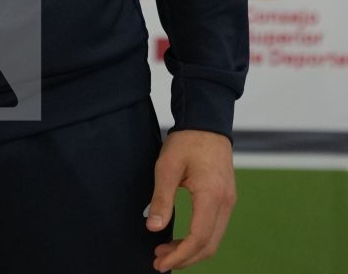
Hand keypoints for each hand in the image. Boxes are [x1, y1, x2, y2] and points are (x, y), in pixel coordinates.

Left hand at [146, 129, 235, 270]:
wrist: (207, 122)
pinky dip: (199, 239)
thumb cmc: (186, 141)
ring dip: (191, 250)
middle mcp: (225, 203)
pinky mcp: (226, 199)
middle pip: (208, 245)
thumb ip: (161, 198)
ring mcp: (229, 202)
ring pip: (213, 239)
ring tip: (166, 250)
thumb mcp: (167, 166)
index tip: (160, 262)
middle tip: (160, 261)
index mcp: (211, 196)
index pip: (198, 238)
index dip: (179, 255)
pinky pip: (215, 228)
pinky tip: (182, 238)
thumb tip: (153, 228)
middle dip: (184, 258)